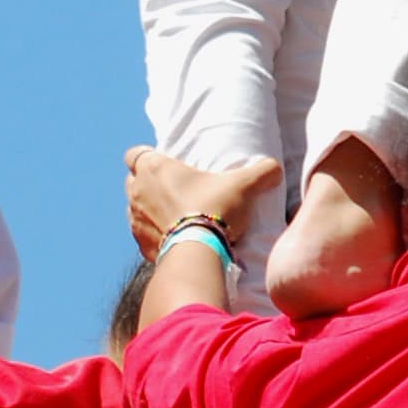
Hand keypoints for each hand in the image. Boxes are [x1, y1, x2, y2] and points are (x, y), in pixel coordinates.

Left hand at [123, 144, 280, 261]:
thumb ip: (261, 171)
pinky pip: (143, 236)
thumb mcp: (244, 185)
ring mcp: (135, 220)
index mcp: (154, 168)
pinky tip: (176, 239)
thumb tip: (275, 169)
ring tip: (177, 216)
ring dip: (150, 211)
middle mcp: (137, 192)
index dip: (146, 157)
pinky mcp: (141, 245)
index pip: (134, 154)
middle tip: (176, 190)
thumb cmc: (215, 210)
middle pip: (133, 181)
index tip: (165, 165)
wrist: (199, 254)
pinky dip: (155, 235)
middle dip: (149, 184)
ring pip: (135, 209)